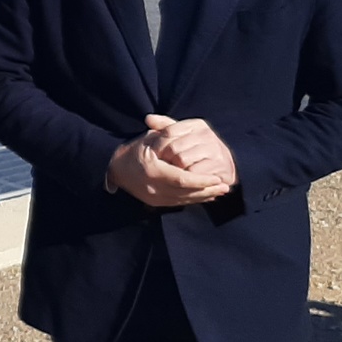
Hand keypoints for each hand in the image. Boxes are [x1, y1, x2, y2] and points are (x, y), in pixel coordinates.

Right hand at [107, 116, 231, 208]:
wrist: (116, 168)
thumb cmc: (135, 149)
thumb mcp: (150, 138)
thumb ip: (170, 137)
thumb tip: (189, 140)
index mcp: (153, 171)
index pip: (183, 179)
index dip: (202, 180)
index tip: (217, 178)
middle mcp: (154, 188)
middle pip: (186, 193)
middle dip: (208, 190)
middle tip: (225, 187)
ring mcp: (154, 198)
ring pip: (184, 200)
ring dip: (204, 196)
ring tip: (220, 191)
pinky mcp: (156, 202)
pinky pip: (179, 203)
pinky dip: (194, 199)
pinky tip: (206, 196)